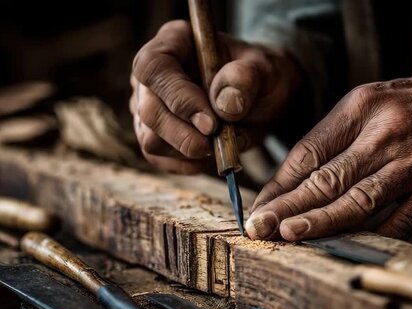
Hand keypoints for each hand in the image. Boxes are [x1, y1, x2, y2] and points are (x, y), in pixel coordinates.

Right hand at [130, 20, 300, 173]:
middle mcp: (152, 74)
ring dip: (186, 151)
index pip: (154, 69)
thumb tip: (224, 105)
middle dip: (183, 135)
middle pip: (148, 110)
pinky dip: (186, 164)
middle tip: (214, 146)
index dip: (178, 99)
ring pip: (150, 139)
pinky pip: (158, 157)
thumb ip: (246, 79)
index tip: (210, 124)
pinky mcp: (152, 134)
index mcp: (173, 41)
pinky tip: (210, 155)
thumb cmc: (258, 76)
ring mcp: (147, 105)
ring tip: (219, 146)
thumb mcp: (264, 70)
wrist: (260, 98)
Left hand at [245, 64, 411, 240]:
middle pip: (325, 180)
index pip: (309, 151)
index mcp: (364, 107)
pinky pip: (396, 223)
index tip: (259, 204)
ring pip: (356, 203)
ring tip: (287, 237)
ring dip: (319, 225)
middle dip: (287, 208)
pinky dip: (365, 238)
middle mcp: (385, 136)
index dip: (280, 183)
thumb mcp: (378, 97)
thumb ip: (340, 133)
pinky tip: (339, 249)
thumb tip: (298, 174)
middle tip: (257, 228)